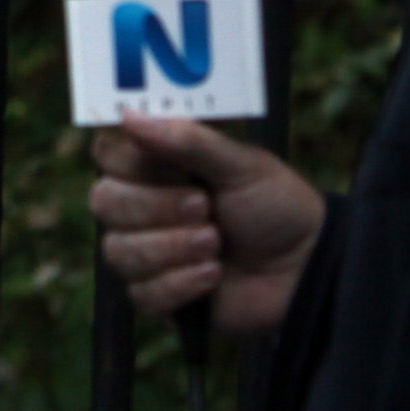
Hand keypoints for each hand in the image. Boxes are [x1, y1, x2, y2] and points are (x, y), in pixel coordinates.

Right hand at [88, 117, 324, 332]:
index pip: (107, 155)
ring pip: (119, 250)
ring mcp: (146, 251)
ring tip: (216, 244)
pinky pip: (141, 292)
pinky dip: (182, 284)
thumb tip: (130, 117)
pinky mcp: (157, 293)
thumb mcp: (241, 164)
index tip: (178, 169)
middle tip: (205, 208)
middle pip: (104, 202)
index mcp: (157, 165)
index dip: (133, 163)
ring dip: (173, 248)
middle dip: (157, 209)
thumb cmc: (276, 206)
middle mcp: (142, 205)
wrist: (305, 268)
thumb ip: (188, 140)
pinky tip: (214, 276)